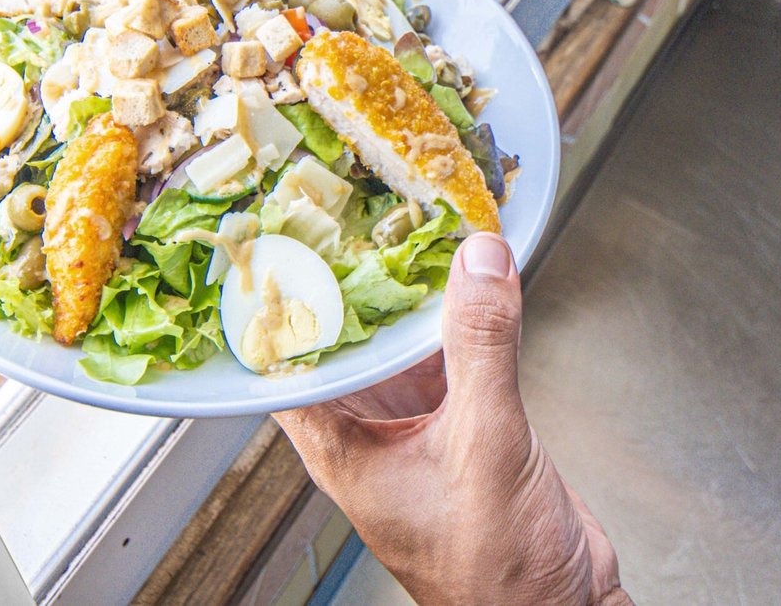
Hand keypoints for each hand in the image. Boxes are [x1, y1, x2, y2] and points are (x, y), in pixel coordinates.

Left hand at [274, 234, 631, 605]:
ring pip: (398, 344)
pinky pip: (449, 356)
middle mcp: (367, 434)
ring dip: (409, 297)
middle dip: (353, 280)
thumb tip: (478, 262)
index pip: (287, 360)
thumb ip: (481, 347)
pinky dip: (459, 319)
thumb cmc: (496, 575)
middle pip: (344, 340)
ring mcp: (414, 428)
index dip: (283, 298)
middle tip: (356, 211)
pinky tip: (470, 280)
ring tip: (410, 227)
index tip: (289, 236)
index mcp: (340, 448)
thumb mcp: (486, 444)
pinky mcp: (462, 425)